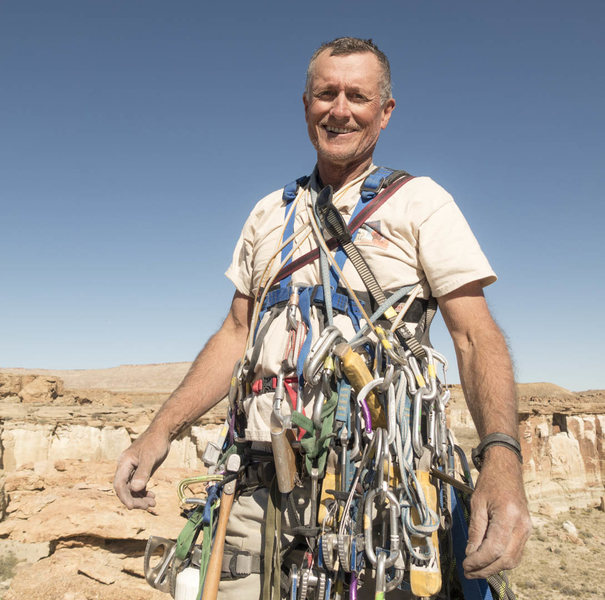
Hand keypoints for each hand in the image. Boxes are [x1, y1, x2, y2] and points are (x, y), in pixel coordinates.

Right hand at [113, 427, 170, 509]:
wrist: (163, 433)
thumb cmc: (155, 442)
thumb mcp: (150, 457)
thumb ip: (143, 473)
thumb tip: (135, 489)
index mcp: (124, 463)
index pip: (120, 485)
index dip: (124, 497)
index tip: (132, 507)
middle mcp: (126, 468)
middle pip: (125, 489)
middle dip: (135, 500)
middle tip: (148, 506)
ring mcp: (133, 470)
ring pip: (132, 489)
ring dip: (140, 498)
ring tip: (152, 503)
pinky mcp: (140, 471)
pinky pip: (138, 486)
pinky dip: (143, 493)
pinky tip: (151, 497)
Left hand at [463, 446, 531, 578]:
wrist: (507, 468)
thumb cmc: (491, 481)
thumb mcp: (477, 503)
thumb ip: (475, 529)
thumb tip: (471, 553)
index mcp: (509, 517)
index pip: (494, 549)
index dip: (479, 561)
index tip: (465, 565)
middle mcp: (522, 526)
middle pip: (506, 560)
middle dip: (486, 569)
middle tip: (468, 572)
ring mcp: (527, 530)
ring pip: (513, 560)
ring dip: (494, 568)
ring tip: (475, 569)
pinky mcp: (526, 531)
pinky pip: (516, 553)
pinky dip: (502, 560)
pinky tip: (488, 560)